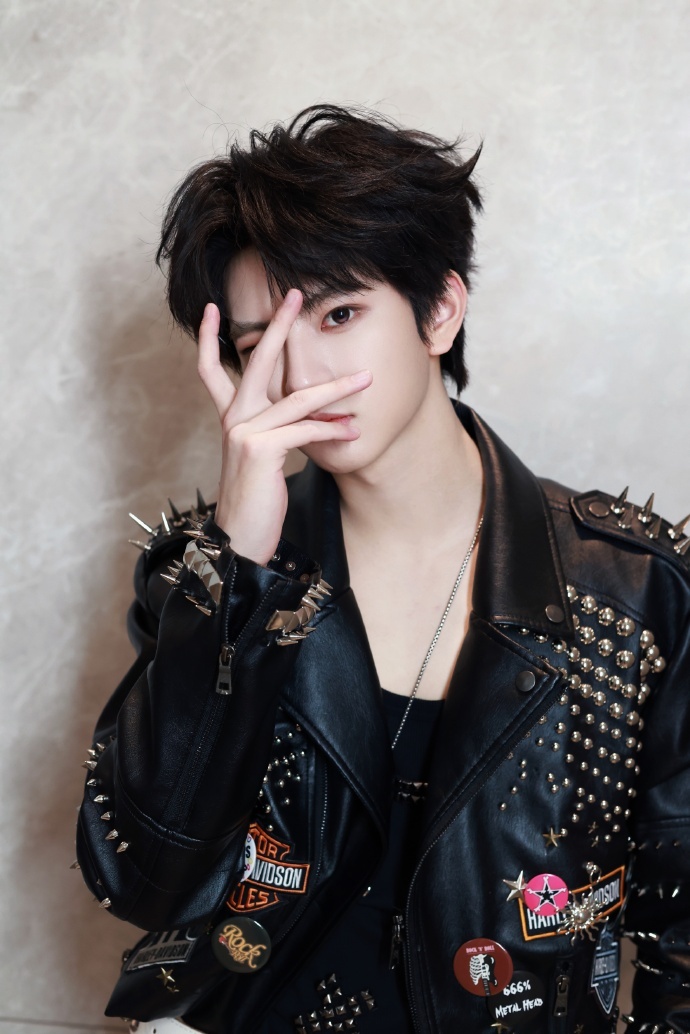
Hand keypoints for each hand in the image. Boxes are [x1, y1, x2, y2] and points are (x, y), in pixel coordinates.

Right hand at [197, 291, 371, 566]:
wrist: (240, 539)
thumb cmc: (256, 500)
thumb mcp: (264, 458)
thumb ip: (279, 431)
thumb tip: (309, 417)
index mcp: (231, 417)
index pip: (211, 369)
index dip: (208, 338)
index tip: (209, 308)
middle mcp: (234, 418)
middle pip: (256, 361)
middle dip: (277, 326)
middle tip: (294, 294)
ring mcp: (245, 432)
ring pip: (297, 398)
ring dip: (337, 389)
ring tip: (366, 380)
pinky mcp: (262, 450)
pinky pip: (305, 430)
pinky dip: (332, 429)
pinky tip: (353, 430)